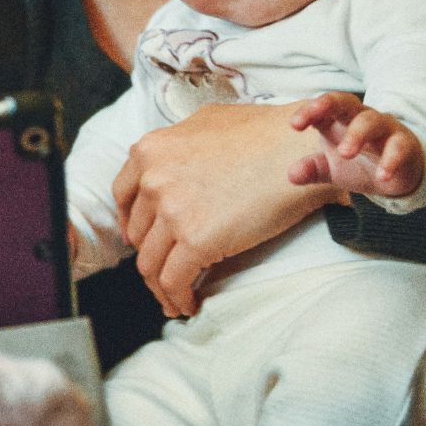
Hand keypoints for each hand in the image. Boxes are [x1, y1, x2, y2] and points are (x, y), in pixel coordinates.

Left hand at [115, 101, 345, 317]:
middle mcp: (153, 179)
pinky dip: (177, 298)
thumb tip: (173, 163)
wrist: (302, 149)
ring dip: (160, 286)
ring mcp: (171, 211)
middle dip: (151, 255)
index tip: (141, 239)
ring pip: (150, 263)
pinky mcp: (195, 240)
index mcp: (150, 151)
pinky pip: (173, 280)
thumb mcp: (207, 122)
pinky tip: (189, 304)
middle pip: (138, 233)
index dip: (131, 223)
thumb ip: (180, 143)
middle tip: (166, 270)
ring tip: (175, 298)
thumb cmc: (266, 133)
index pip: (124, 196)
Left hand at [288, 92, 424, 196]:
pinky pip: (398, 147)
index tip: (295, 124)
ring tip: (345, 154)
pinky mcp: (405, 145)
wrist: (398, 174)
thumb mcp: (331, 168)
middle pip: (346, 102)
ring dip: (357, 135)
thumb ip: (312, 169)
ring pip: (371, 121)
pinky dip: (390, 160)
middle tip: (313, 123)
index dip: (308, 111)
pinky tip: (382, 177)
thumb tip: (291, 175)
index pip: (322, 107)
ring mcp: (385, 129)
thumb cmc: (359, 162)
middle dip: (328, 106)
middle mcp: (361, 118)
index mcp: (339, 119)